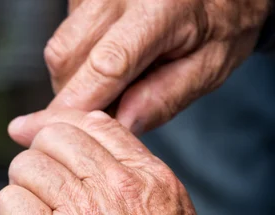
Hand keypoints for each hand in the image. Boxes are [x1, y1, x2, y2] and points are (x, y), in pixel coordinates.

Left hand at [0, 110, 220, 214]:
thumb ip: (147, 192)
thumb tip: (115, 175)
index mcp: (147, 179)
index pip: (91, 125)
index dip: (55, 123)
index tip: (34, 131)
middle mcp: (114, 187)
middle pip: (53, 139)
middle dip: (37, 158)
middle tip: (36, 187)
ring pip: (26, 168)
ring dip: (20, 190)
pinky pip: (11, 204)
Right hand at [12, 0, 269, 134]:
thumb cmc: (220, 24)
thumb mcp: (209, 67)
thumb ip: (165, 97)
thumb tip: (120, 125)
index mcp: (160, 9)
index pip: (107, 65)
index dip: (80, 107)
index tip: (64, 137)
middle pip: (67, 56)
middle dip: (73, 97)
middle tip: (104, 115)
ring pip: (60, 47)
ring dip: (73, 80)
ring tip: (111, 88)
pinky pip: (66, 34)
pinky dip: (78, 61)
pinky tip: (106, 63)